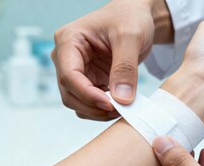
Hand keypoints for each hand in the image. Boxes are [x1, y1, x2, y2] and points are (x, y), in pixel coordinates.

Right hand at [51, 0, 171, 120]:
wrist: (136, 16)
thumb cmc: (129, 17)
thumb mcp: (130, 37)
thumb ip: (125, 68)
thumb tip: (121, 99)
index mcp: (69, 41)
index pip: (69, 76)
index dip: (88, 95)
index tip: (111, 105)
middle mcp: (67, 58)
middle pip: (69, 94)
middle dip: (93, 107)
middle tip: (120, 111)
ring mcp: (77, 71)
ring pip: (77, 102)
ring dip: (97, 111)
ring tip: (122, 109)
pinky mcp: (89, 80)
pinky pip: (90, 102)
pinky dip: (103, 109)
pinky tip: (120, 105)